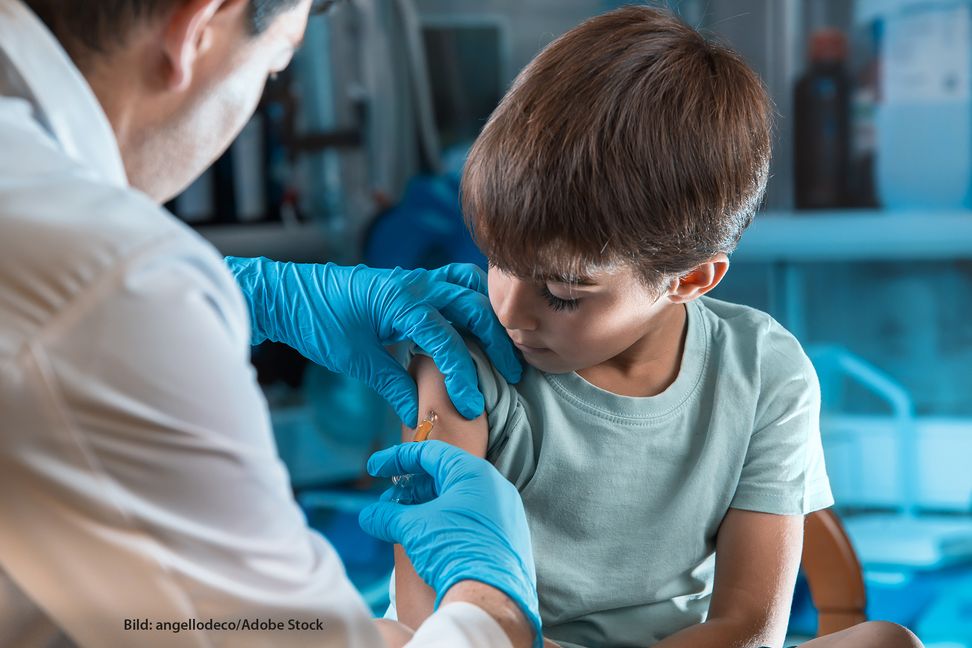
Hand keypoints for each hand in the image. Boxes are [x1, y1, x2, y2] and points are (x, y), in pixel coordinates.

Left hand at [226, 258, 521, 426]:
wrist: (291, 293)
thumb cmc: (318, 323)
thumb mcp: (356, 360)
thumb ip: (394, 385)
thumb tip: (420, 415)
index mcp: (401, 302)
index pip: (447, 340)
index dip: (463, 376)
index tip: (473, 406)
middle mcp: (415, 284)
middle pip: (474, 307)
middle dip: (497, 341)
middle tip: (512, 374)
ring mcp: (416, 278)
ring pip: (470, 286)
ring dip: (490, 314)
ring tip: (504, 344)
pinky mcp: (413, 281)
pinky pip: (454, 281)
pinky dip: (473, 298)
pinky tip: (478, 323)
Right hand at [359, 441, 541, 646]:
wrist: (490, 597)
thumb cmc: (454, 550)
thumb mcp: (413, 528)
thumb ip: (388, 516)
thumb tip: (369, 516)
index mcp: (473, 473)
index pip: (430, 453)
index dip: (397, 459)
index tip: (374, 469)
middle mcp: (493, 486)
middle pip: (443, 476)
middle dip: (410, 489)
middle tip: (387, 502)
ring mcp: (503, 512)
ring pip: (456, 499)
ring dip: (425, 507)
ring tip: (401, 522)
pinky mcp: (505, 536)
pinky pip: (470, 518)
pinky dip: (444, 521)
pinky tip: (425, 537)